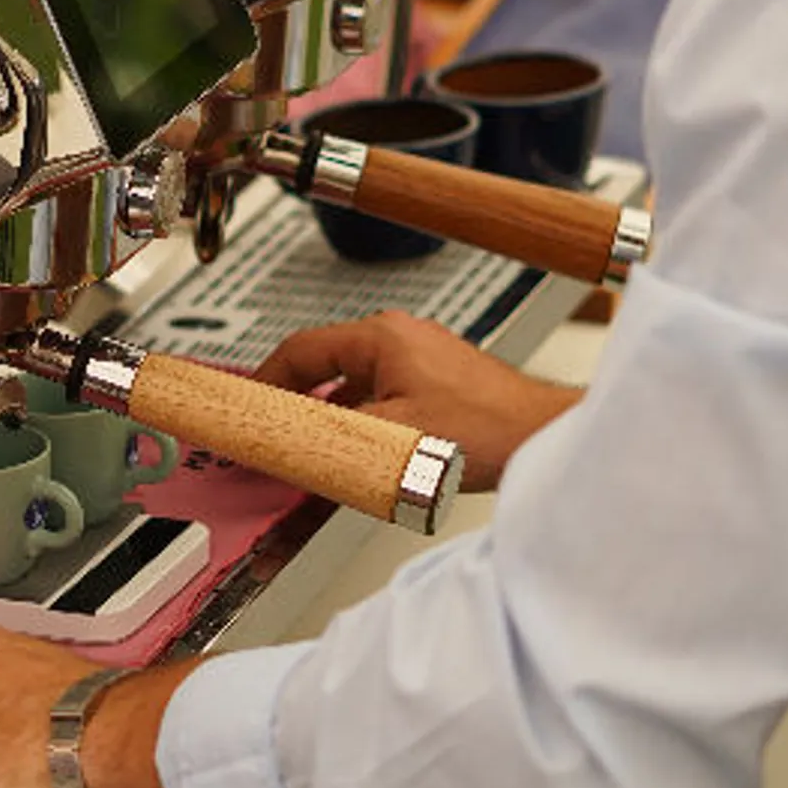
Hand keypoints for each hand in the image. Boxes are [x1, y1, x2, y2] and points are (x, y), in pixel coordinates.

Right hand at [257, 310, 581, 490]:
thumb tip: (286, 441)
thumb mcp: (384, 437)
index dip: (264, 383)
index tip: (245, 408)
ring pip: (350, 384)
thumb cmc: (487, 430)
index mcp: (381, 336)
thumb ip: (327, 435)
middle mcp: (399, 338)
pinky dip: (356, 419)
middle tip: (268, 432)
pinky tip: (352, 450)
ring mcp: (418, 357)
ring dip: (325, 416)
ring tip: (307, 448)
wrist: (542, 437)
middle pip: (322, 366)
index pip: (299, 351)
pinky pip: (377, 395)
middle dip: (291, 403)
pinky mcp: (434, 381)